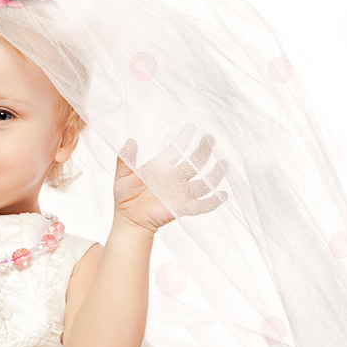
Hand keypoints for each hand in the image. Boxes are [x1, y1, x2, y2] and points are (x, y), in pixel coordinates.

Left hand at [113, 123, 229, 234]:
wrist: (127, 219)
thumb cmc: (125, 198)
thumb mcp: (122, 176)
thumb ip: (126, 159)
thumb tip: (130, 141)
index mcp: (162, 170)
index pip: (175, 152)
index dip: (183, 140)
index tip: (190, 127)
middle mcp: (174, 180)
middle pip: (193, 164)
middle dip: (203, 151)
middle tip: (210, 139)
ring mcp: (180, 194)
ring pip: (202, 182)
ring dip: (214, 174)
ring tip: (224, 163)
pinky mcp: (182, 208)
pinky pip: (202, 205)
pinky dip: (213, 201)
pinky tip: (223, 194)